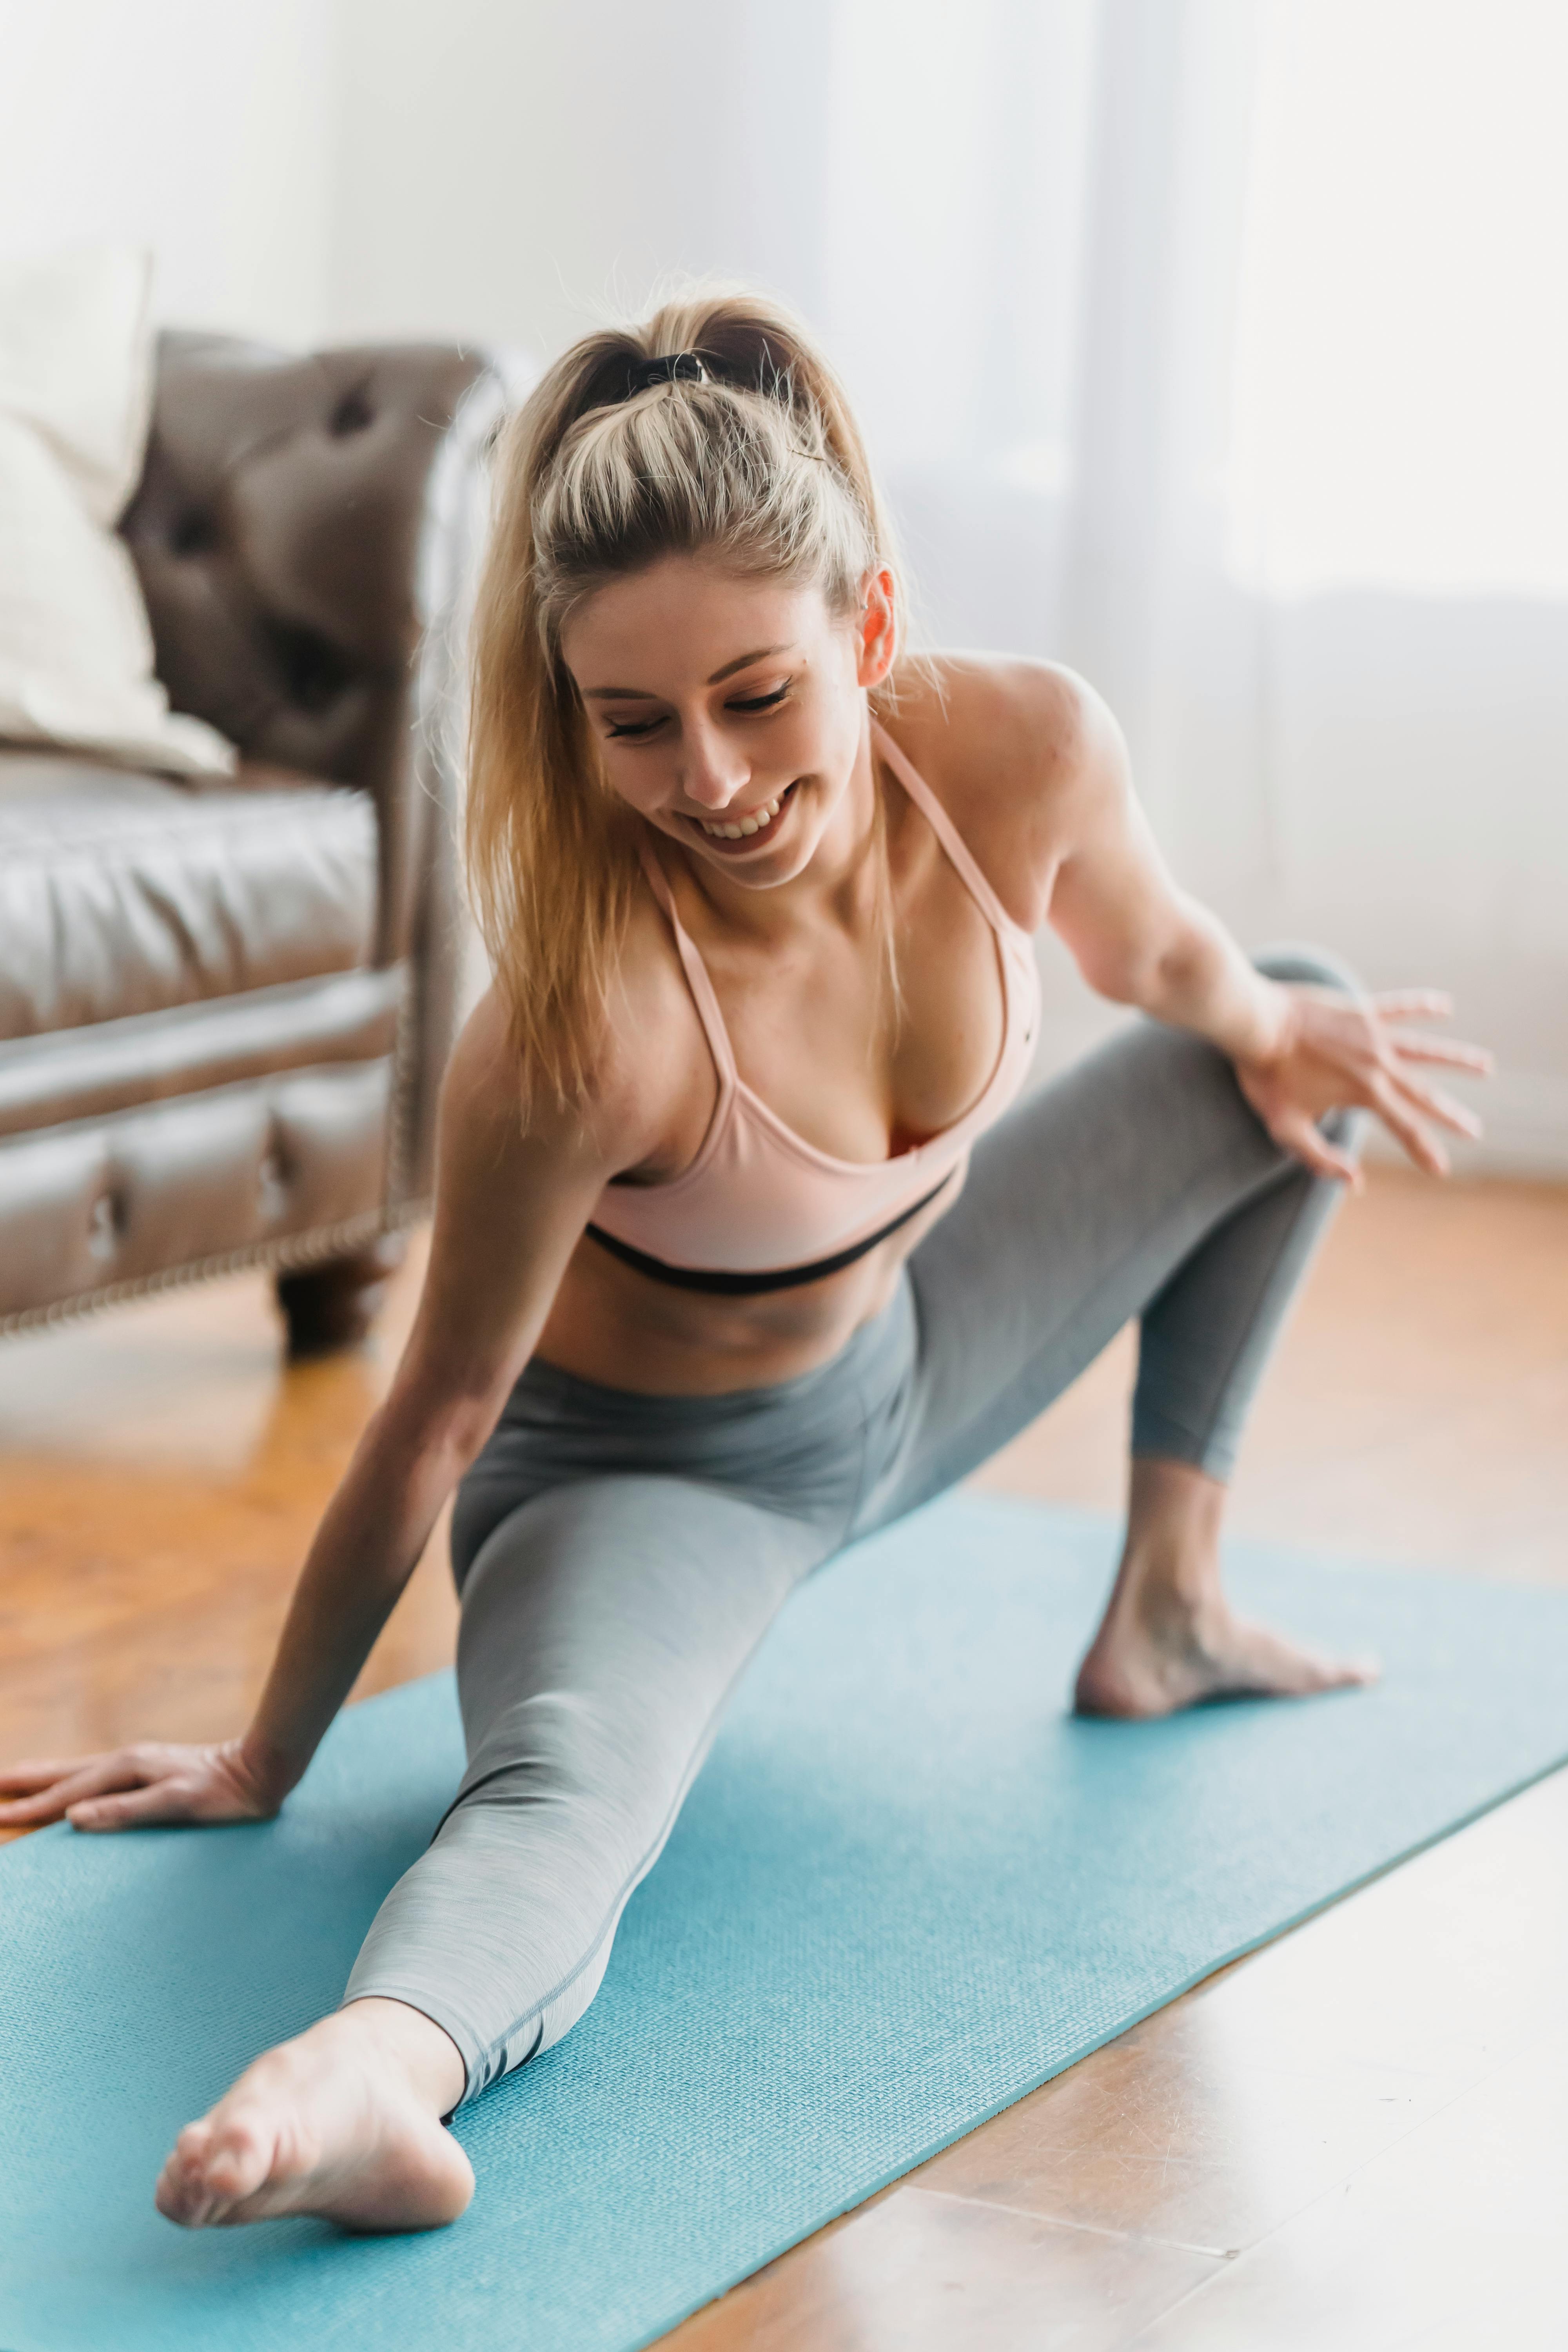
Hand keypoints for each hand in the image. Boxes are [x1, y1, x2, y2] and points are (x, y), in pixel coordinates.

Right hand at [0, 1736, 282, 1833]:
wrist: (259, 1773)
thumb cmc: (223, 1794)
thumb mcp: (177, 1804)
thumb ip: (126, 1810)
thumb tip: (73, 1815)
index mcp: (129, 1768)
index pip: (69, 1792)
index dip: (33, 1806)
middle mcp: (128, 1760)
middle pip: (65, 1773)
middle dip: (27, 1780)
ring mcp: (138, 1764)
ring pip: (79, 1771)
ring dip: (46, 1777)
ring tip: (17, 1780)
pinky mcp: (149, 1773)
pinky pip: (97, 1778)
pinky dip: (73, 1782)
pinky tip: (72, 1790)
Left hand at [1235, 986, 1490, 1184]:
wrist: (1255, 1023)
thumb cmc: (1265, 1076)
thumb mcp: (1286, 1127)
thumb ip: (1321, 1158)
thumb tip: (1355, 1183)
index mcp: (1364, 1094)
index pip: (1405, 1128)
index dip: (1424, 1151)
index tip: (1441, 1169)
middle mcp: (1378, 1064)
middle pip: (1424, 1094)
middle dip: (1451, 1115)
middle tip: (1475, 1129)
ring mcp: (1373, 1034)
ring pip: (1426, 1048)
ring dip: (1458, 1058)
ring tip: (1486, 1064)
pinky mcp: (1361, 1010)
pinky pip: (1400, 1006)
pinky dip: (1423, 1005)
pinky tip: (1445, 1005)